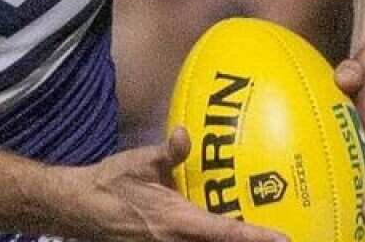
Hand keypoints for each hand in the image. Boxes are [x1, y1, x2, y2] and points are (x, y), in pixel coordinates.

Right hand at [75, 127, 288, 241]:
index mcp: (176, 221)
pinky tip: (217, 233)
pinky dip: (209, 241)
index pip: (225, 232)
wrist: (80, 208)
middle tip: (276, 239)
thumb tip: (184, 133)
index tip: (284, 239)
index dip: (256, 238)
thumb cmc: (111, 183)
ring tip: (254, 236)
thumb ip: (167, 152)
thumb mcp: (139, 162)